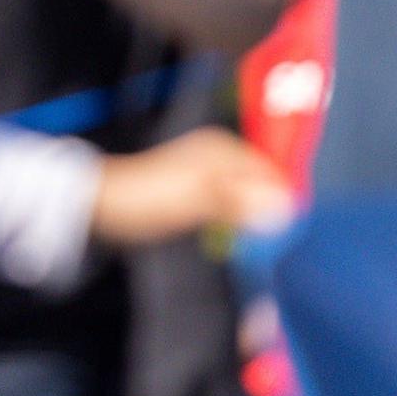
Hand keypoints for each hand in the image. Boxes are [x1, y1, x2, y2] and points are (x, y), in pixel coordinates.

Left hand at [93, 128, 292, 245]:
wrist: (101, 206)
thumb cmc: (148, 198)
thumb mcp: (197, 199)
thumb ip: (240, 201)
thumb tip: (284, 206)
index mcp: (222, 150)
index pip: (269, 170)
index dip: (284, 197)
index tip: (295, 228)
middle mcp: (219, 156)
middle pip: (260, 182)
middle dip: (271, 208)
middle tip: (281, 243)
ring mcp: (207, 174)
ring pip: (246, 195)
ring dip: (255, 218)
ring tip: (263, 245)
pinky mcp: (197, 193)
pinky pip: (229, 205)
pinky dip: (236, 221)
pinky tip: (238, 238)